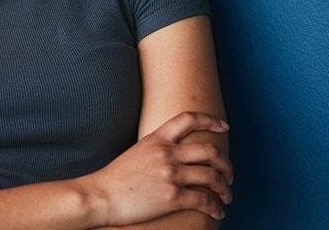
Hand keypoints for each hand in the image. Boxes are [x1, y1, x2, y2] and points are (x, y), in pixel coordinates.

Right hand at [88, 111, 232, 225]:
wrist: (100, 196)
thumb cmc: (115, 179)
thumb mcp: (137, 152)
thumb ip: (157, 149)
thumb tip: (174, 154)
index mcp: (157, 139)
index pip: (189, 119)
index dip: (211, 120)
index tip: (224, 126)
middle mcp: (167, 153)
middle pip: (210, 150)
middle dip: (225, 163)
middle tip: (228, 174)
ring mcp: (171, 174)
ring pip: (213, 176)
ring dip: (225, 187)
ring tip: (226, 195)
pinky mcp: (172, 197)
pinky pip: (204, 200)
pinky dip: (216, 206)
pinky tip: (218, 211)